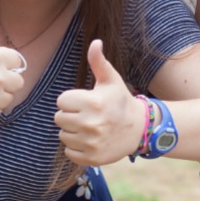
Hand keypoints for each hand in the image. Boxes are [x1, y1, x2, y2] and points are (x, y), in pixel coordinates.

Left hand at [54, 39, 141, 165]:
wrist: (140, 129)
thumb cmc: (120, 101)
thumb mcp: (111, 80)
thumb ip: (99, 62)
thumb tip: (95, 42)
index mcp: (93, 102)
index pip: (61, 101)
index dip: (72, 100)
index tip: (86, 102)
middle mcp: (91, 123)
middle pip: (59, 118)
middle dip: (71, 116)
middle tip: (88, 115)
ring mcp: (91, 142)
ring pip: (63, 135)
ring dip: (73, 132)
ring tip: (90, 128)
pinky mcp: (91, 158)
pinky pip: (69, 152)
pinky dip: (77, 148)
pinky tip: (90, 140)